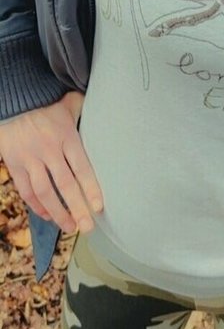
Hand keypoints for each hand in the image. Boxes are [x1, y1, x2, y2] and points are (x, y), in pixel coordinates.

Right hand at [0, 92, 102, 234]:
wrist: (12, 101)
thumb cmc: (45, 104)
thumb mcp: (68, 104)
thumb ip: (85, 111)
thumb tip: (107, 109)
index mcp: (66, 136)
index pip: (82, 167)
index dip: (90, 189)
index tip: (99, 207)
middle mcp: (48, 150)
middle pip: (65, 185)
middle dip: (77, 208)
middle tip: (87, 227)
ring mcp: (30, 158)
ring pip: (44, 192)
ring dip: (57, 212)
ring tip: (70, 226)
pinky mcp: (15, 164)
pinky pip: (26, 190)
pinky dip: (37, 205)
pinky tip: (48, 215)